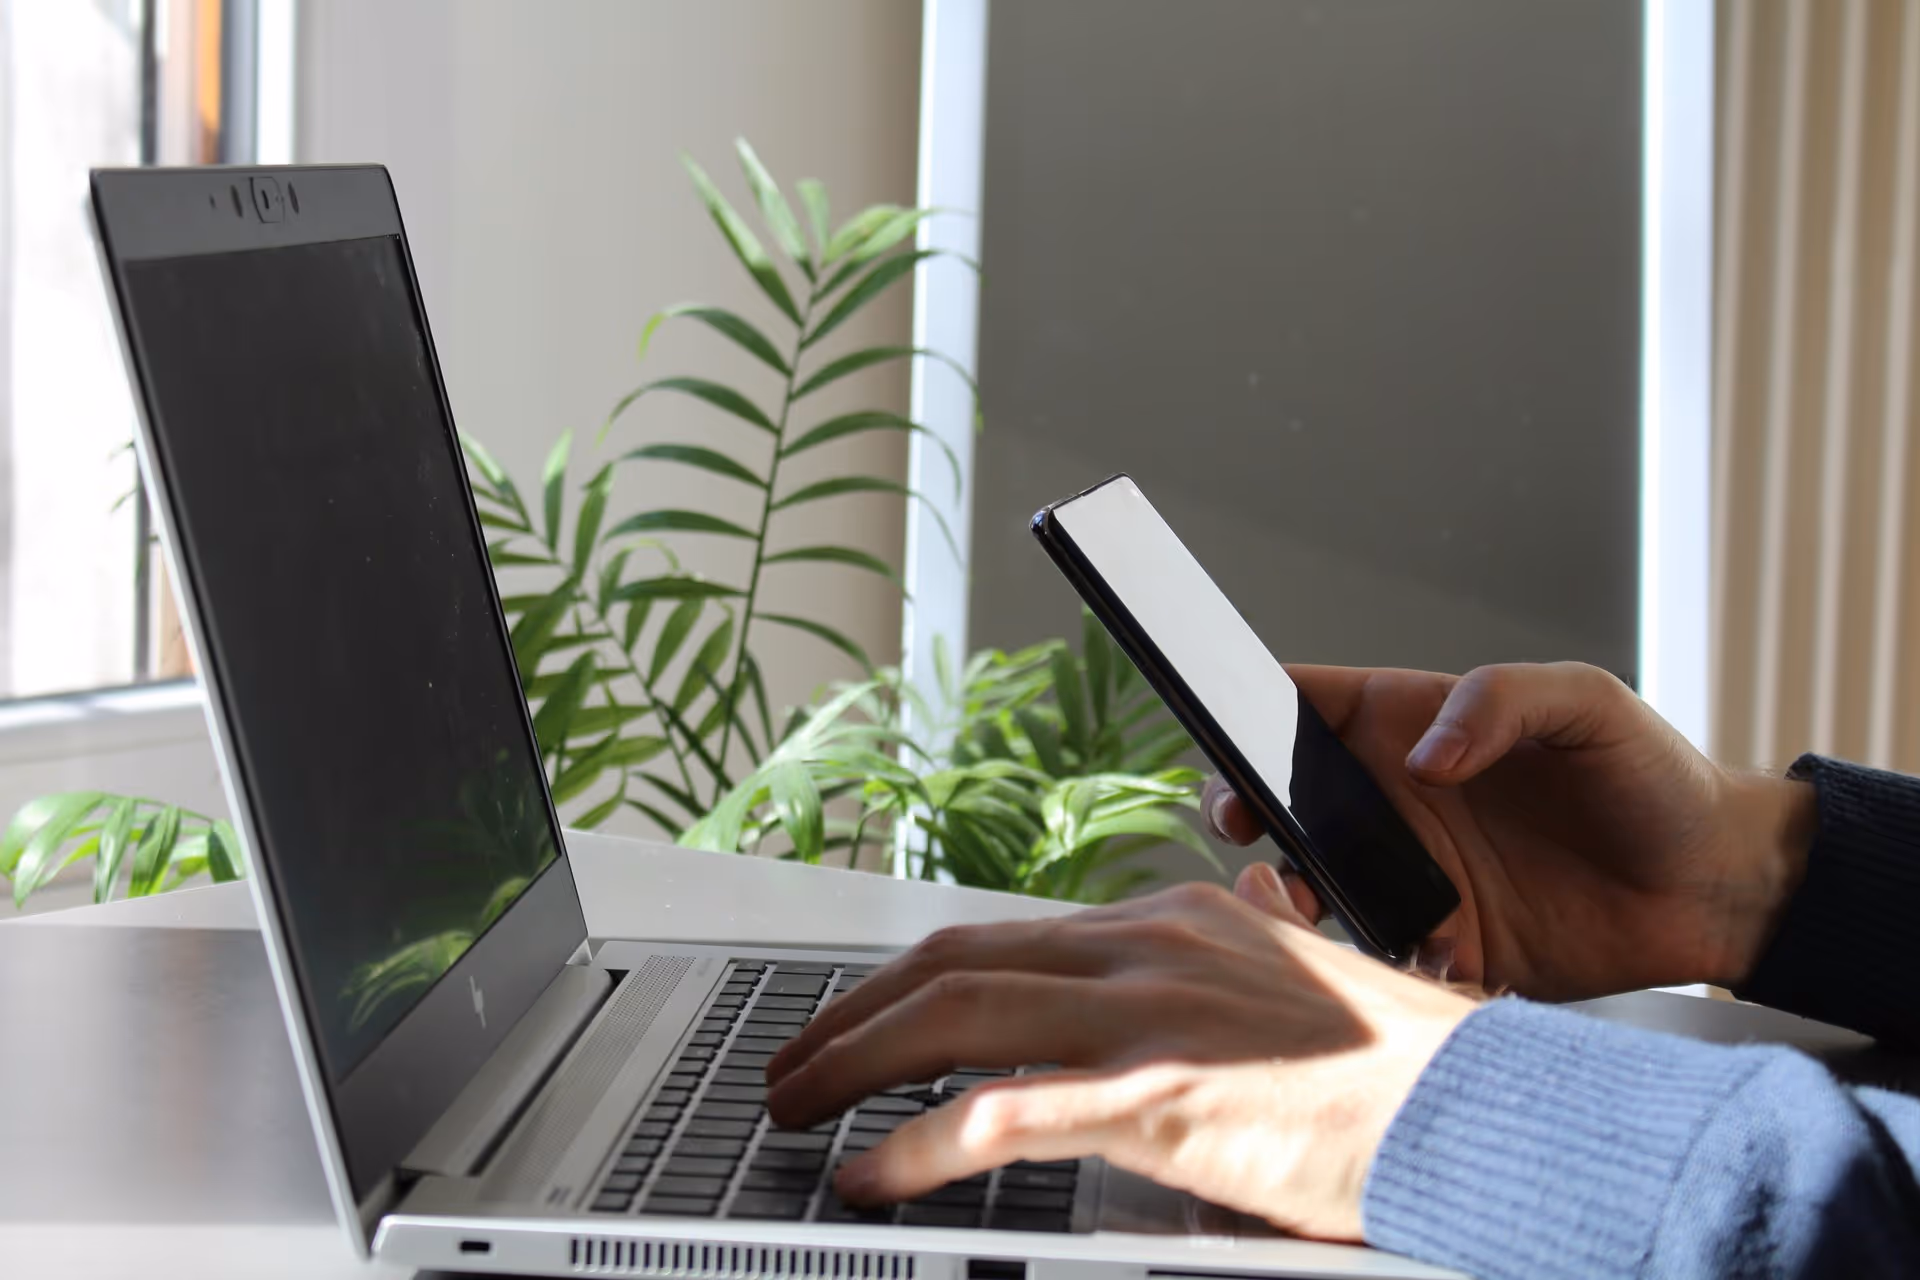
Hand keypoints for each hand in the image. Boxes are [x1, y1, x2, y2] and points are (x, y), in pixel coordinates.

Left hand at [764, 873, 1474, 1240]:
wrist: (1478, 1110)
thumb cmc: (1397, 1063)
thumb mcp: (1299, 968)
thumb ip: (1239, 938)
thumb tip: (1225, 899)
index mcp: (1171, 921)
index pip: (1006, 935)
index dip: (915, 976)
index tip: (866, 1013)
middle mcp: (1146, 949)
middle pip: (953, 961)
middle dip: (853, 1011)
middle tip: (795, 1058)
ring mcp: (1147, 1019)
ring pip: (955, 1017)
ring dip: (853, 1063)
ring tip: (798, 1106)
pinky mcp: (1159, 1100)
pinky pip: (1001, 1116)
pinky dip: (917, 1146)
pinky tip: (874, 1174)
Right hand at [1207, 662, 1815, 999]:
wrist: (1719, 888)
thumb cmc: (1656, 776)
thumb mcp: (1588, 704)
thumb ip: (1499, 701)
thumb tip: (1421, 755)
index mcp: (1413, 726)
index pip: (1307, 705)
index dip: (1252, 713)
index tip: (1226, 734)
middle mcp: (1398, 802)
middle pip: (1283, 803)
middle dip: (1243, 816)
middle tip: (1247, 835)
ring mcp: (1415, 877)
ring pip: (1312, 890)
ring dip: (1293, 903)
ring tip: (1307, 913)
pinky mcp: (1445, 948)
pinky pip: (1382, 962)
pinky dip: (1381, 967)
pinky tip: (1427, 960)